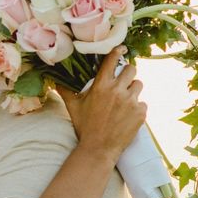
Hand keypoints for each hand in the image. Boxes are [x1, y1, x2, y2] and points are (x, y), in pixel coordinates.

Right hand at [56, 46, 146, 163]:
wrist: (99, 149)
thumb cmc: (85, 127)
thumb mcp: (73, 108)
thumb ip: (65, 91)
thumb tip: (54, 80)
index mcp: (101, 86)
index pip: (112, 61)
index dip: (118, 51)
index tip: (122, 49)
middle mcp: (117, 91)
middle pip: (131, 69)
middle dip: (127, 74)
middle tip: (122, 82)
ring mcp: (131, 101)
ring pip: (139, 85)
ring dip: (133, 90)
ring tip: (125, 101)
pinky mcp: (140, 113)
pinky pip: (142, 103)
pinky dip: (136, 108)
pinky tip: (127, 116)